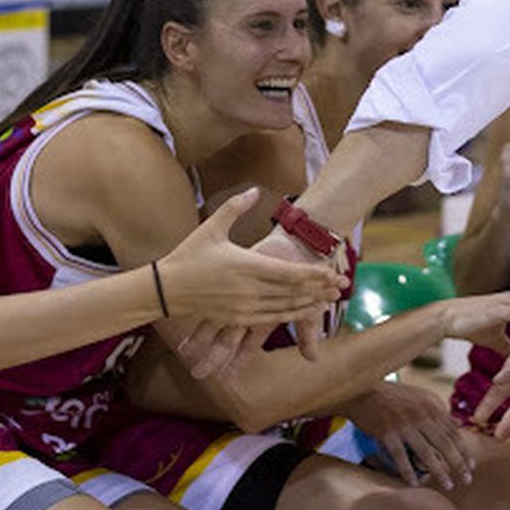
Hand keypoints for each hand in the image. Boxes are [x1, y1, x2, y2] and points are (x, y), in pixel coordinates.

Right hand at [170, 211, 341, 379]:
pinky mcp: (238, 319)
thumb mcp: (211, 226)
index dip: (312, 273)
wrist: (167, 289)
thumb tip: (255, 190)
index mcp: (246, 265)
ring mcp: (244, 307)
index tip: (331, 270)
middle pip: (293, 291)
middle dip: (319, 289)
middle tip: (341, 286)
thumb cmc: (189, 254)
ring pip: (285, 307)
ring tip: (330, 300)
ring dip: (309, 303)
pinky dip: (290, 314)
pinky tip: (303, 311)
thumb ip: (235, 207)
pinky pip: (271, 318)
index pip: (288, 272)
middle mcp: (249, 289)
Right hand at [343, 382, 475, 491]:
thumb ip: (438, 410)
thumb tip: (458, 425)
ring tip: (448, 486)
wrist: (362, 390)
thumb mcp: (420, 397)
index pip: (453, 431)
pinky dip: (408, 471)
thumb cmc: (393, 396)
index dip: (464, 450)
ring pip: (426, 452)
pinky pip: (401, 456)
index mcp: (431, 405)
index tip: (471, 465)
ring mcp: (404, 423)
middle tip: (466, 480)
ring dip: (439, 471)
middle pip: (444, 443)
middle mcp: (421, 414)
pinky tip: (415, 484)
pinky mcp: (387, 432)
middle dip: (458, 464)